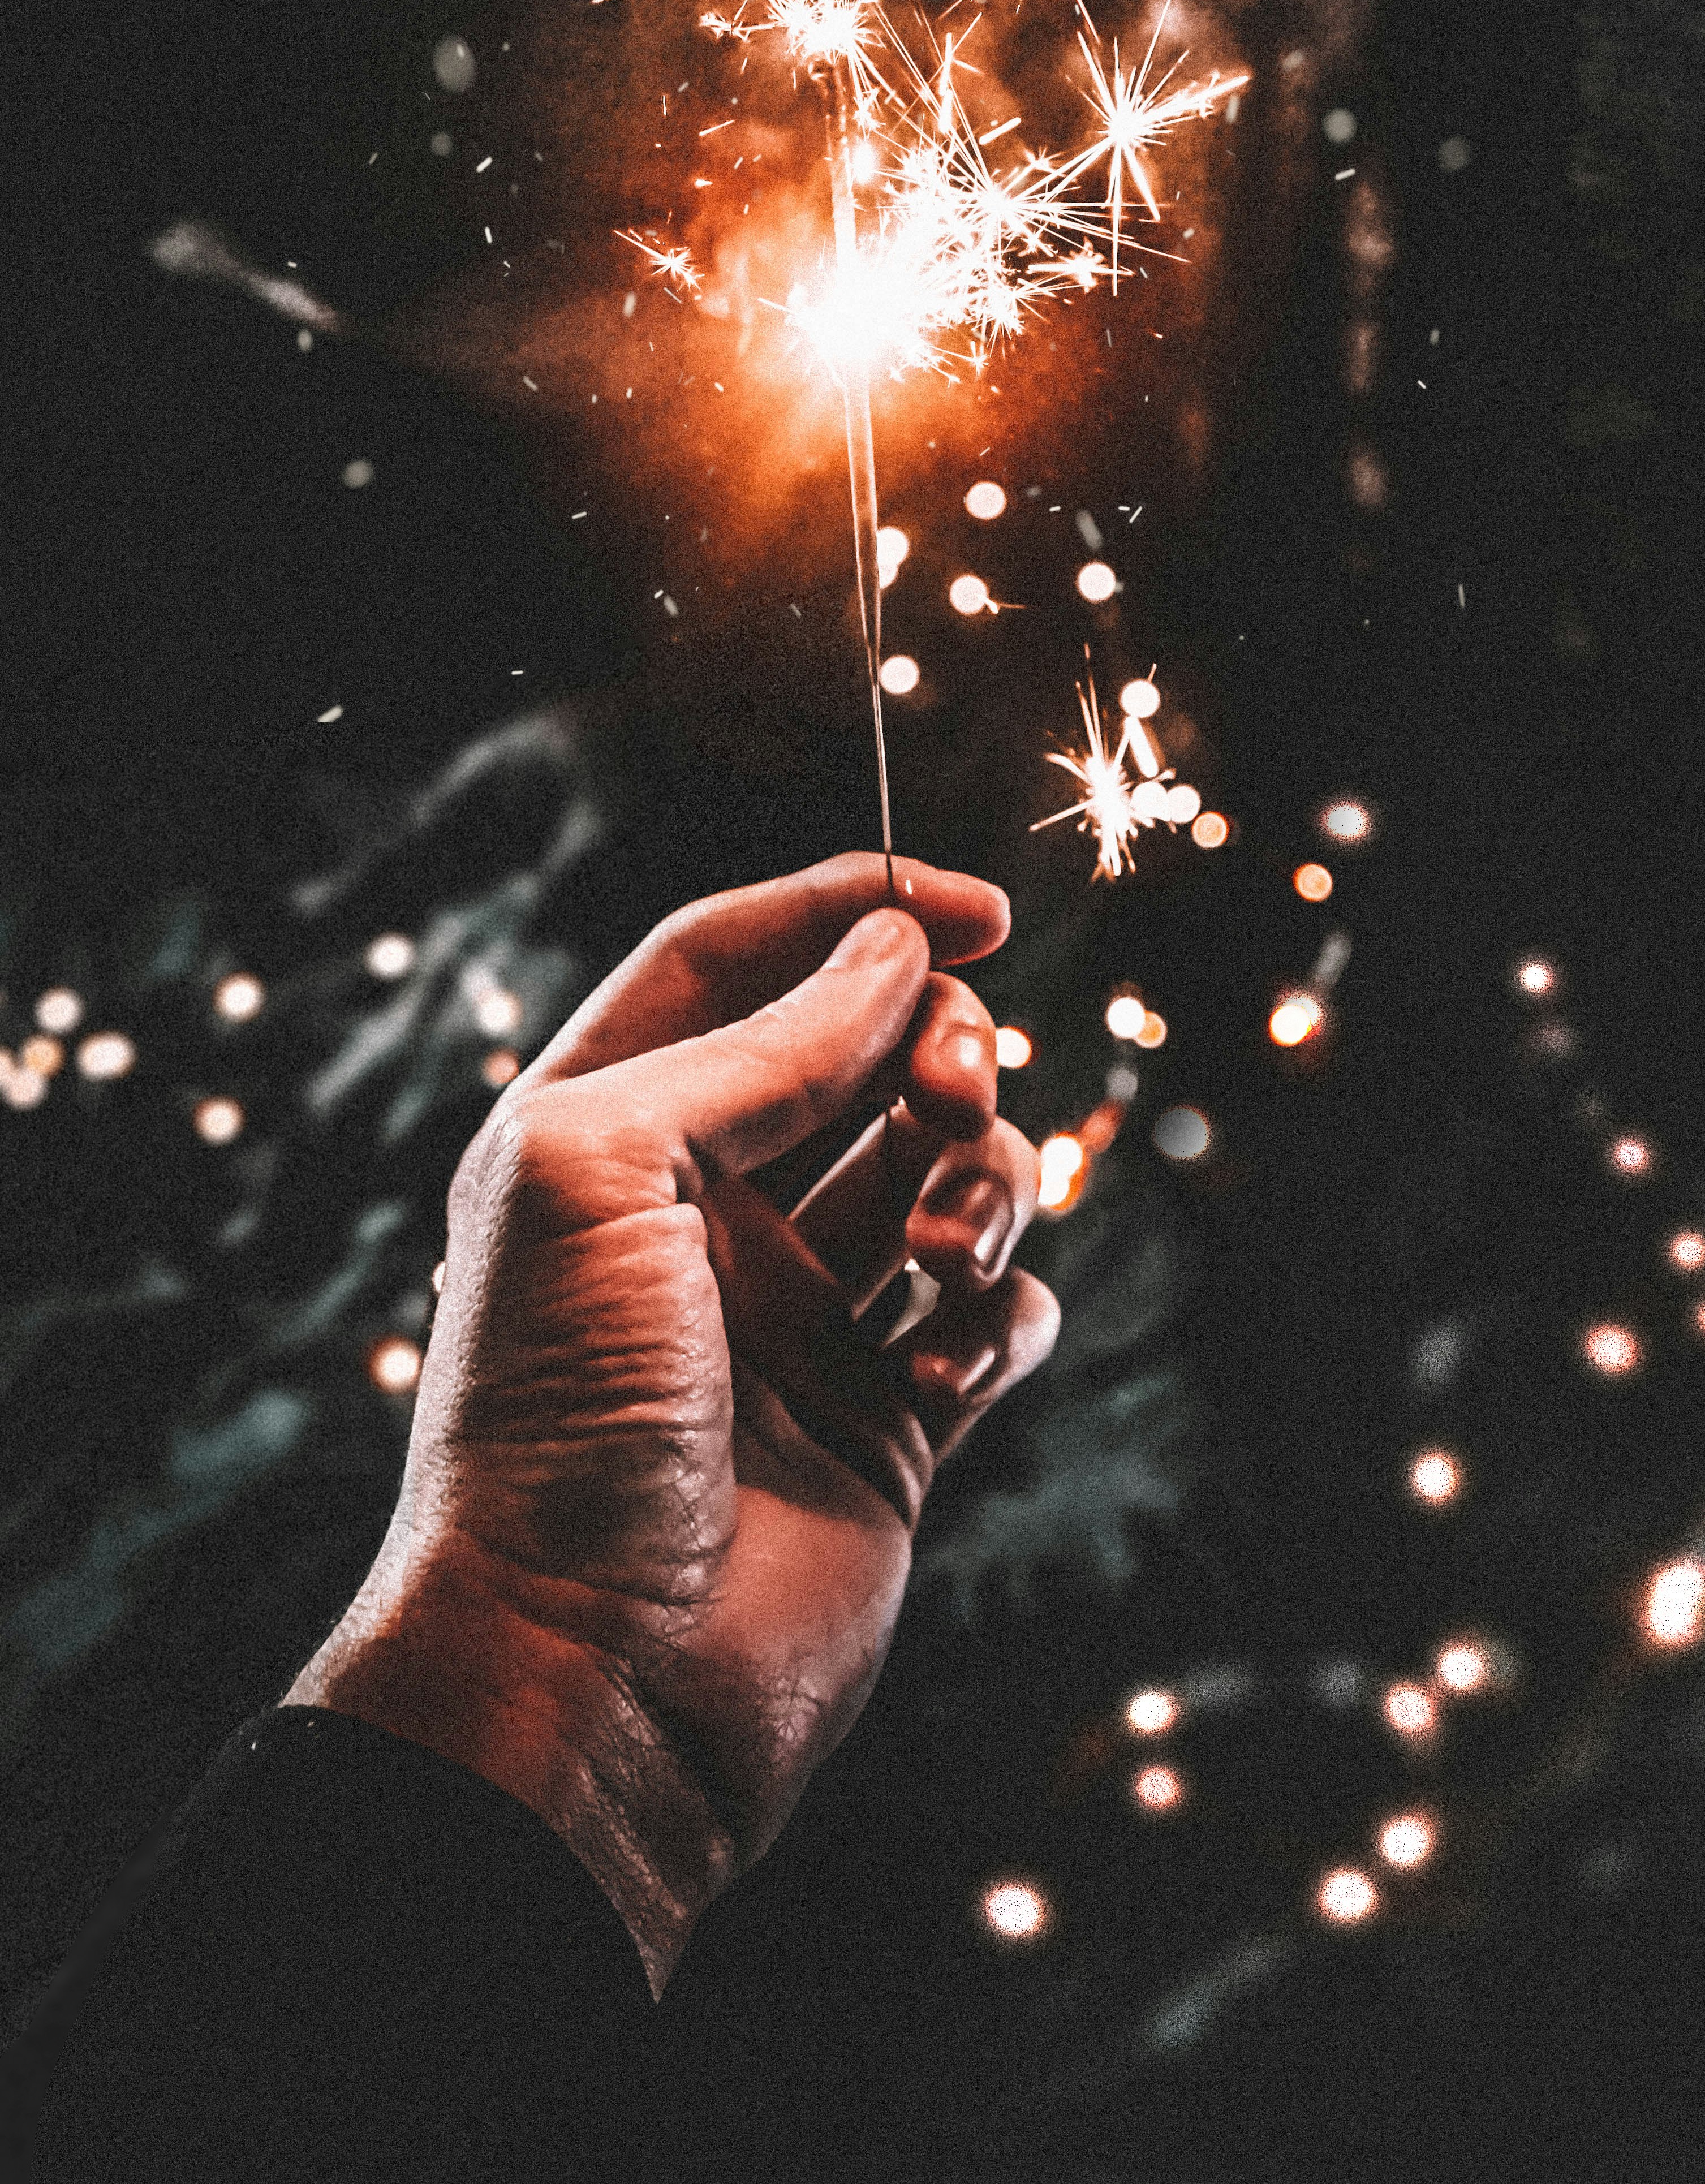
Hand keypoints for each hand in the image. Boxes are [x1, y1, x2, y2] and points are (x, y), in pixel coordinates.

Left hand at [284, 855, 1057, 1990]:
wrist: (590, 1681)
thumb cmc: (556, 1418)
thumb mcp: (607, 1171)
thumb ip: (760, 1051)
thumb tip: (892, 956)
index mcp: (609, 1129)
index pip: (737, 962)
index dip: (853, 912)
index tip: (977, 908)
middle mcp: (708, 1211)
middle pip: (867, 1056)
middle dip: (937, 1049)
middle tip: (948, 1095)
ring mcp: (805, 1315)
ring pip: (951, 1175)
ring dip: (981, 1187)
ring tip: (943, 1262)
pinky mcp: (889, 1421)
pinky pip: (996, 1317)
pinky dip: (1000, 1316)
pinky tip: (946, 1364)